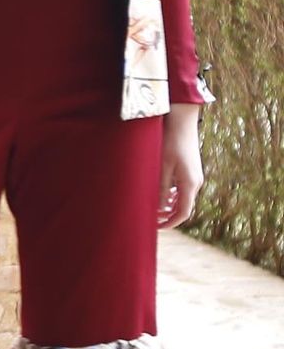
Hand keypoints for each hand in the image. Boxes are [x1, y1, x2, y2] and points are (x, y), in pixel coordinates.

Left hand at [158, 102, 203, 228]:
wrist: (182, 121)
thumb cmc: (170, 141)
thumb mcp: (162, 167)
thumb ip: (160, 189)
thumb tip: (158, 210)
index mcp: (190, 184)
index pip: (183, 212)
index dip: (170, 223)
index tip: (157, 227)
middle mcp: (195, 182)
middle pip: (184, 207)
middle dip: (169, 215)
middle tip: (152, 220)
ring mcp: (194, 175)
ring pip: (183, 198)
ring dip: (169, 205)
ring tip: (153, 208)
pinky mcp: (190, 169)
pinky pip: (182, 188)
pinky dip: (172, 195)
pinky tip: (160, 193)